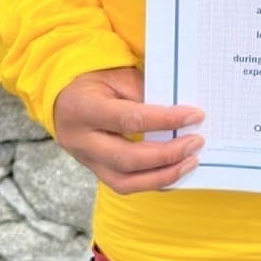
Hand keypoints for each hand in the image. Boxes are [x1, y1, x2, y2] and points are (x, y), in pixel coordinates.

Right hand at [53, 67, 204, 194]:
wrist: (64, 97)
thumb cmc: (97, 81)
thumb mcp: (119, 76)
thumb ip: (145, 94)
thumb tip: (179, 115)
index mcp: (83, 109)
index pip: (129, 119)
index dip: (165, 120)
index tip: (195, 115)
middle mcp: (80, 140)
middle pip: (126, 158)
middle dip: (167, 154)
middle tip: (196, 142)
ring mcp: (85, 160)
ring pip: (124, 181)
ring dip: (163, 175)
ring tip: (190, 162)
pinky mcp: (95, 171)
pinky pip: (124, 185)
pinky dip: (152, 182)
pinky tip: (174, 172)